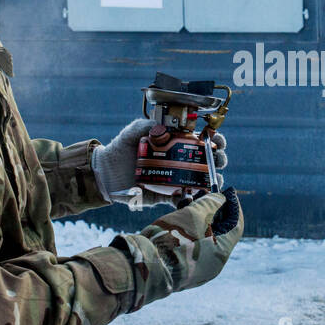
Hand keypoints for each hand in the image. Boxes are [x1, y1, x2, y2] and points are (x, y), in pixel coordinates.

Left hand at [93, 121, 228, 206]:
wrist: (105, 172)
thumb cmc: (121, 148)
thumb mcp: (133, 131)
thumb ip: (147, 125)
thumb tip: (165, 125)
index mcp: (176, 144)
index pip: (201, 140)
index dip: (214, 140)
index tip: (217, 140)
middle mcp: (179, 161)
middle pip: (208, 160)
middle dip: (219, 159)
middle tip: (218, 159)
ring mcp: (175, 179)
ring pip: (201, 181)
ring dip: (211, 180)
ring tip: (213, 178)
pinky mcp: (166, 196)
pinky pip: (183, 199)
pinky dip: (192, 198)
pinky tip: (197, 195)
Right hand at [112, 187, 243, 299]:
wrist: (143, 265)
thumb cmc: (172, 239)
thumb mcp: (194, 214)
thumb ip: (210, 203)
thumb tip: (220, 199)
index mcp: (221, 252)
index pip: (236, 225)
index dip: (232, 206)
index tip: (226, 192)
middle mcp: (212, 263)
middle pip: (219, 231)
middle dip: (211, 209)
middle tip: (202, 194)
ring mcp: (196, 268)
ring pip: (203, 237)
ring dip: (197, 217)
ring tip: (186, 201)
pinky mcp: (180, 268)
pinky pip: (190, 245)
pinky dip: (187, 230)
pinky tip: (177, 216)